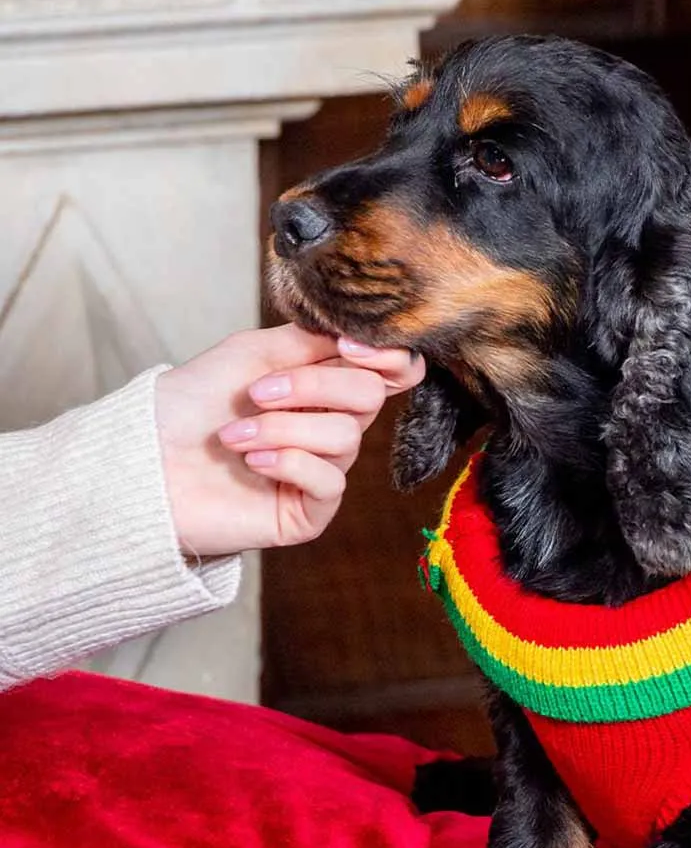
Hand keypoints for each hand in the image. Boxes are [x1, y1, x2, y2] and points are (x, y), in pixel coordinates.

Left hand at [154, 325, 423, 556]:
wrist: (145, 460)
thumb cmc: (189, 406)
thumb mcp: (251, 354)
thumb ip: (310, 341)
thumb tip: (360, 335)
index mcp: (323, 386)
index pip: (388, 371)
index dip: (387, 356)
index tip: (347, 347)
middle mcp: (330, 426)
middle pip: (370, 397)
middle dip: (314, 387)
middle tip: (258, 392)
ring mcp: (322, 470)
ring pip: (345, 438)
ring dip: (282, 428)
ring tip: (234, 436)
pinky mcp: (310, 512)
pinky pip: (329, 482)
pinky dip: (287, 462)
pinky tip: (250, 462)